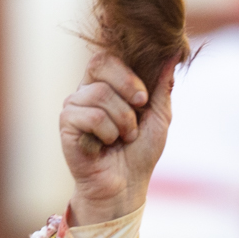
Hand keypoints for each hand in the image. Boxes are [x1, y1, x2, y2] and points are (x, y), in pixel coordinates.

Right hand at [59, 52, 176, 225]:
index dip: (128, 74)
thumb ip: (162, 86)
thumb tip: (173, 52)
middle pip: (99, 64)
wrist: (126, 185)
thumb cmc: (140, 152)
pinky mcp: (66, 124)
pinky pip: (91, 115)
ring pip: (99, 94)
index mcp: (105, 84)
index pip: (107, 57)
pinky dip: (108, 132)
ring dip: (123, 121)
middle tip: (138, 113)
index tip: (144, 99)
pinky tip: (106, 145)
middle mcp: (86, 91)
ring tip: (123, 138)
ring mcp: (73, 106)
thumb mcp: (159, 116)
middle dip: (127, 88)